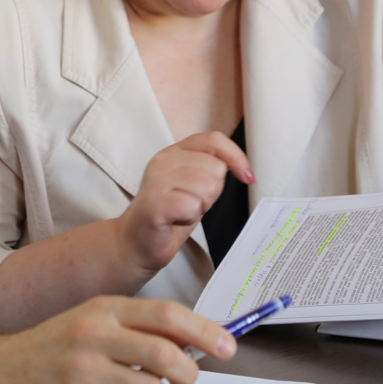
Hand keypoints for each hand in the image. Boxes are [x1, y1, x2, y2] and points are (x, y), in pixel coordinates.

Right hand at [0, 296, 235, 383]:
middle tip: (185, 381)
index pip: (167, 314)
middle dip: (188, 375)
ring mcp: (84, 369)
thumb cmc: (52, 348)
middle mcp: (94, 334)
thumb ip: (137, 326)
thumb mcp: (92, 321)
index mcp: (103, 308)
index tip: (227, 346)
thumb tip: (193, 340)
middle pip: (167, 355)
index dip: (204, 332)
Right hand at [116, 131, 252, 273]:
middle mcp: (163, 160)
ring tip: (183, 211)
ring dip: (201, 206)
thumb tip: (239, 166)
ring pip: (207, 186)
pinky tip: (176, 219)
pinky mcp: (154, 201)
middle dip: (213, 192)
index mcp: (174, 152)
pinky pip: (192, 205)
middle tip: (192, 203)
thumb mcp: (193, 185)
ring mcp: (157, 179)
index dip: (236, 157)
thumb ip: (209, 170)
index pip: (214, 140)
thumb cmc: (169, 215)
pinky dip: (190, 217)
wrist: (136, 243)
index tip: (246, 176)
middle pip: (215, 168)